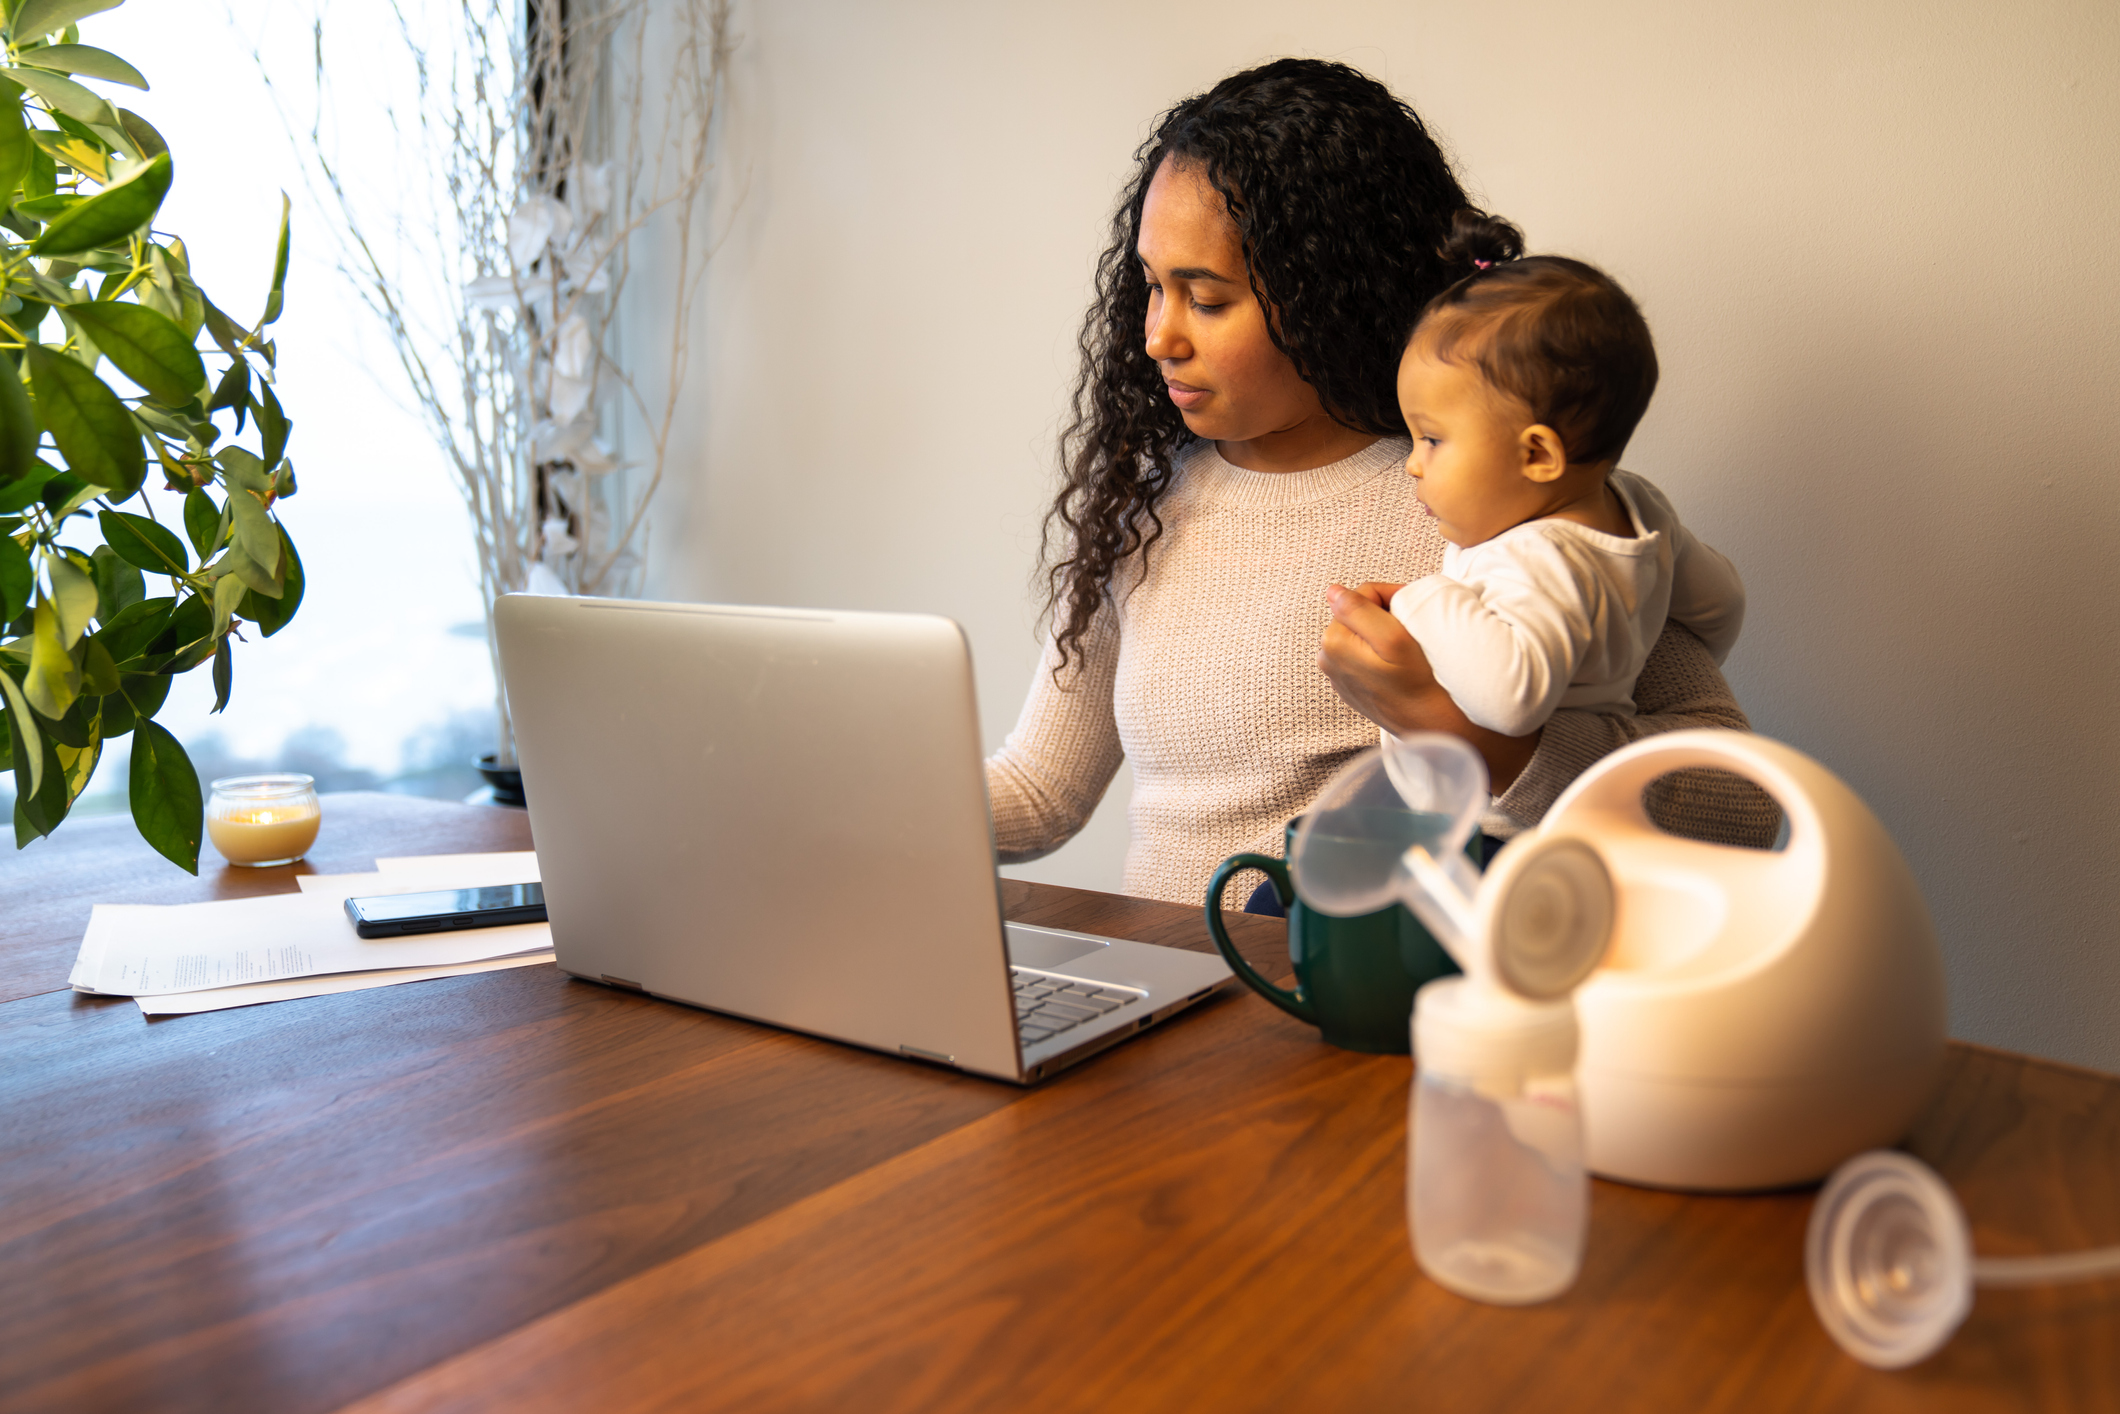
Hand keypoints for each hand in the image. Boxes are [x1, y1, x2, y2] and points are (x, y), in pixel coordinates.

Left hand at [1318, 582, 1542, 791]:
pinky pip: (1364, 654)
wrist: (1431, 726)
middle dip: (1385, 614)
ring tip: (1407, 646)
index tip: (1413, 609)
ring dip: (1384, 632)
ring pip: (1362, 633)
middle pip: (1358, 614)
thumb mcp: (1393, 639)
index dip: (1391, 595)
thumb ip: (1359, 610)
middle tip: (1411, 628)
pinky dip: (1381, 651)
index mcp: (1333, 641)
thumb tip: (1332, 590)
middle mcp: (1328, 657)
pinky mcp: (1352, 686)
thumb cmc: (1418, 682)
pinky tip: (1399, 664)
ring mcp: (1338, 674)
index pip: (1360, 595)